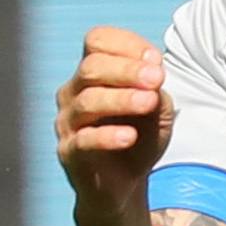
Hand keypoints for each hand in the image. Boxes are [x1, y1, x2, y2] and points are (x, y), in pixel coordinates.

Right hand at [54, 26, 174, 209]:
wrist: (125, 184)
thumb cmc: (138, 139)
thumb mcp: (157, 110)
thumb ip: (156, 90)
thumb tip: (155, 74)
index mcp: (93, 74)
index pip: (97, 41)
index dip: (126, 44)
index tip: (156, 61)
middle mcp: (74, 92)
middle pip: (91, 67)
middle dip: (127, 70)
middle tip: (157, 78)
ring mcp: (68, 122)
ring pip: (87, 101)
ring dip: (121, 99)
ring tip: (148, 103)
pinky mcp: (69, 152)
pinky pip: (83, 140)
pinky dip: (107, 136)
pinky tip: (129, 136)